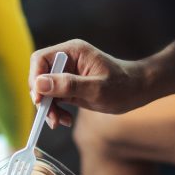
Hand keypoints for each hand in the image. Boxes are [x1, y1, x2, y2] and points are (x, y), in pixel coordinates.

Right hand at [29, 39, 147, 128]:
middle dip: (42, 99)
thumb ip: (68, 85)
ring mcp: (68, 74)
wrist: (139, 91)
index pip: (40, 60)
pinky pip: (54, 98)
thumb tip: (39, 85)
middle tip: (50, 117)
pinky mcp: (70, 87)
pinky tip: (66, 120)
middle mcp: (67, 60)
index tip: (39, 100)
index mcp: (72, 51)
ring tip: (60, 122)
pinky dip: (56, 111)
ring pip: (45, 91)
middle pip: (40, 76)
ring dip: (49, 108)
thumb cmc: (123, 86)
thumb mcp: (96, 88)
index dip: (35, 79)